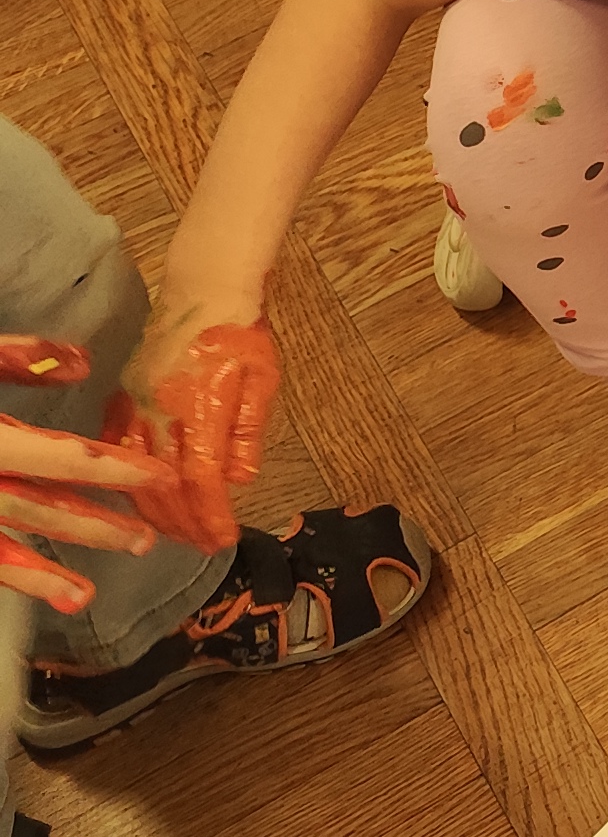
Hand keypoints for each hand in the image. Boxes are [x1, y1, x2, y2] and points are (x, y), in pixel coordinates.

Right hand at [0, 365, 162, 616]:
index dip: (113, 469)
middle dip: (91, 527)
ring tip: (85, 595)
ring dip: (43, 572)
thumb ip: (16, 358)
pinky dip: (6, 573)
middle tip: (143, 541)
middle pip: (36, 509)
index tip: (160, 478)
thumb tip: (82, 362)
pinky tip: (38, 590)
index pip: (60, 457)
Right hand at [120, 314, 278, 553]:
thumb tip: (238, 480)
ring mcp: (136, 404)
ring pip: (135, 472)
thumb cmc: (241, 332)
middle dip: (184, 523)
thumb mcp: (263, 380)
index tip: (223, 540)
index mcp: (201, 407)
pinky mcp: (123, 397)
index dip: (210, 516)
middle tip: (203, 546)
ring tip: (178, 532)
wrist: (204, 290)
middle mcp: (161, 411)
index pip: (201, 479)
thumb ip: (248, 432)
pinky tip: (143, 498)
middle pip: (165, 485)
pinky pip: (116, 448)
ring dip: (155, 509)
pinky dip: (129, 479)